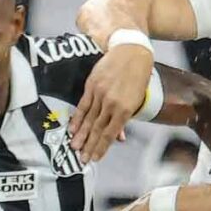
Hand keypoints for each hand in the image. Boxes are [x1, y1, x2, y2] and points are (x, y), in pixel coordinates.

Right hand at [68, 38, 155, 162]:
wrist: (131, 50)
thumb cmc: (139, 76)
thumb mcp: (137, 99)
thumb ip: (126, 119)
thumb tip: (119, 137)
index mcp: (125, 109)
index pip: (110, 134)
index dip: (101, 148)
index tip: (95, 159)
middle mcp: (111, 103)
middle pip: (97, 129)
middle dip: (89, 146)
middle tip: (82, 160)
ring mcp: (100, 94)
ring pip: (89, 119)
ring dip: (81, 136)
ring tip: (74, 148)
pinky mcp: (92, 85)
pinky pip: (82, 105)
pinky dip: (77, 118)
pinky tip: (72, 128)